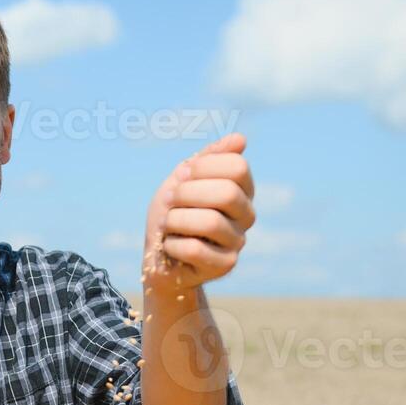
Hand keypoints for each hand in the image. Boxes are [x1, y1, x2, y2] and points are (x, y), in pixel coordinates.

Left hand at [142, 132, 255, 294]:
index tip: (184, 177)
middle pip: (227, 193)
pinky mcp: (225, 266)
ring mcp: (238, 242)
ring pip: (210, 222)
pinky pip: (195, 249)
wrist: (159, 259)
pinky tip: (171, 247)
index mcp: (242, 189)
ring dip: (176, 220)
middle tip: (172, 202)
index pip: (237, 166)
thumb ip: (208, 158)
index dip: (203, 167)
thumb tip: (241, 139)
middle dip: (187, 193)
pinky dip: (172, 245)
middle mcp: (247, 215)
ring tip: (169, 225)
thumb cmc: (172, 214)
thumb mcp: (183, 180)